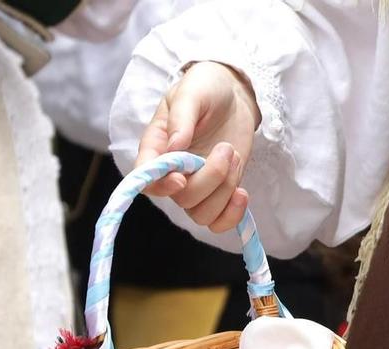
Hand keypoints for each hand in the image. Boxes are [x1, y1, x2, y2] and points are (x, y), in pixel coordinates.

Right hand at [133, 62, 260, 232]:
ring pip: (201, 213)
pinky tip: (242, 193)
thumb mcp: (192, 93)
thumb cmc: (206, 88)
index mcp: (157, 146)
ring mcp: (196, 184)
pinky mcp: (219, 192)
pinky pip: (219, 222)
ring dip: (224, 191)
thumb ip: (181, 118)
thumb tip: (174, 147)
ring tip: (235, 157)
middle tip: (227, 149)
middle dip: (210, 178)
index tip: (181, 177)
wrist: (233, 95)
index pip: (146, 179)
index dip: (161, 186)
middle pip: (182, 198)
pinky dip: (232, 215)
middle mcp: (172, 171)